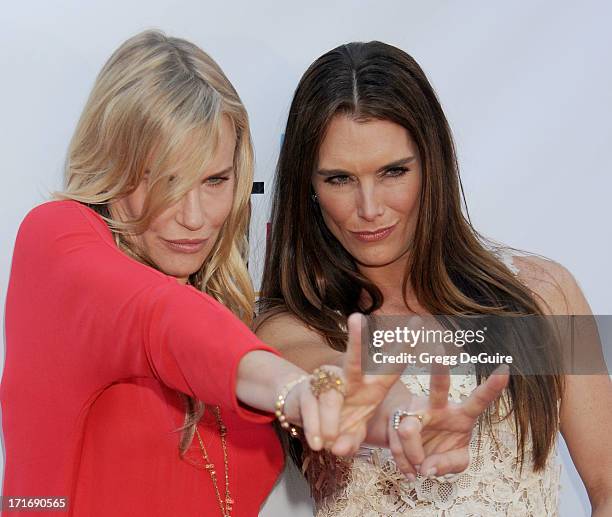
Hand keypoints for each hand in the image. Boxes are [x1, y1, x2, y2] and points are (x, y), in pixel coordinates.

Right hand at [283, 313, 399, 454]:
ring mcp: (327, 383)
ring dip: (331, 422)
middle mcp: (350, 380)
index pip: (390, 366)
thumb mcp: (352, 434)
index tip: (417, 323)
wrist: (306, 417)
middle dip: (357, 340)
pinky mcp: (306, 390)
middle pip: (355, 360)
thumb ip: (351, 441)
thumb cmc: (339, 422)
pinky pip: (311, 409)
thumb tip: (339, 448)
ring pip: (331, 397)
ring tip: (328, 442)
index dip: (405, 347)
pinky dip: (314, 428)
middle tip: (357, 318)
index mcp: (372, 387)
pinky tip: (317, 441)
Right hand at [388, 359, 508, 477]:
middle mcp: (438, 407)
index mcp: (461, 415)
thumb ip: (450, 464)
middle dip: (439, 370)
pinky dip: (404, 464)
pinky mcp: (396, 422)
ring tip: (418, 470)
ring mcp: (415, 412)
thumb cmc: (443, 449)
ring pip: (409, 427)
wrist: (415, 450)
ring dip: (413, 454)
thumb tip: (426, 466)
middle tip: (439, 352)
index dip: (491, 387)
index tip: (505, 369)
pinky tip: (410, 471)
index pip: (479, 400)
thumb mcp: (457, 461)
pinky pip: (397, 445)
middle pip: (438, 388)